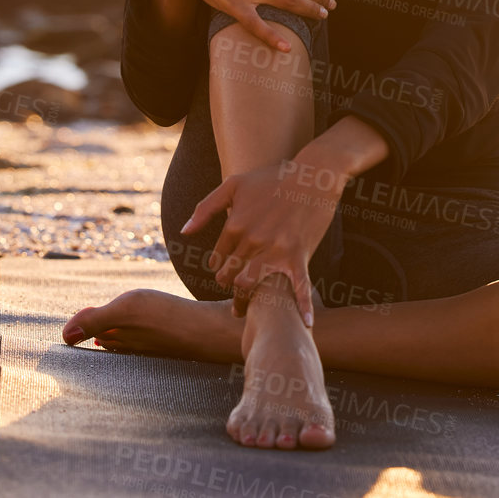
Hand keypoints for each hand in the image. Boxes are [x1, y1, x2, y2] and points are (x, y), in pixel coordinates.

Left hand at [180, 157, 349, 324]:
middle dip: (228, 287)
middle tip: (232, 296)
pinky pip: (299, 285)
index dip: (220, 267)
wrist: (313, 174)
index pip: (217, 258)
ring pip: (249, 285)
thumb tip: (184, 233)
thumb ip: (206, 208)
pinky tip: (306, 324)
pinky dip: (302, 305)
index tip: (226, 272)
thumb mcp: (234, 185)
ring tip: (244, 310)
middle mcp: (251, 240)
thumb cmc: (272, 178)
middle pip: (229, 276)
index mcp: (235, 224)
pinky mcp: (298, 254)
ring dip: (244, 300)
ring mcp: (275, 249)